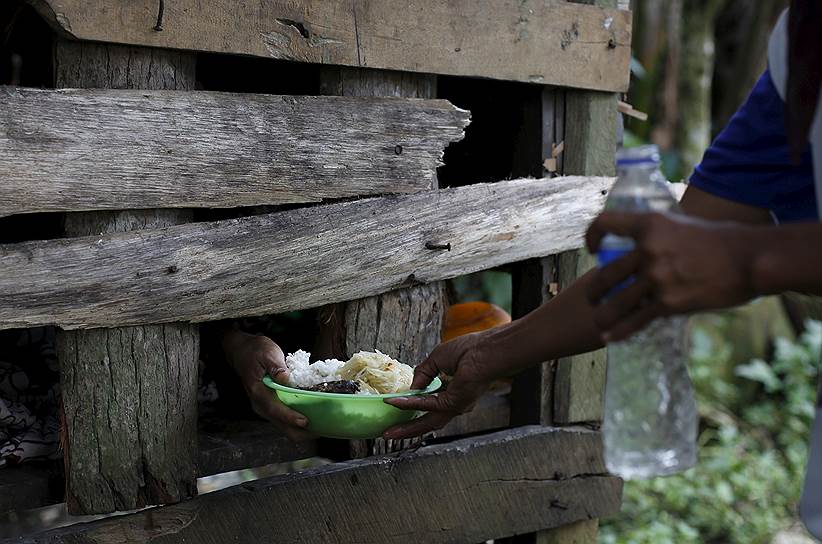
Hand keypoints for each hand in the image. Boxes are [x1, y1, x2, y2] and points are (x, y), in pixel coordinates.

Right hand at [222, 330, 312, 440]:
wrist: (242, 352)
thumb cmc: (255, 351)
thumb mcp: (267, 353)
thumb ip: (277, 366)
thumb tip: (286, 378)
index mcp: (258, 392)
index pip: (274, 409)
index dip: (290, 417)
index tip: (305, 421)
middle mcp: (260, 405)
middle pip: (281, 426)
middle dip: (301, 431)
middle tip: (322, 428)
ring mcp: (265, 408)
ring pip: (285, 427)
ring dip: (302, 430)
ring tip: (322, 425)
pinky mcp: (271, 407)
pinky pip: (286, 421)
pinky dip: (299, 424)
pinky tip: (314, 418)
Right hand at [382, 332, 496, 439]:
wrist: (485, 350)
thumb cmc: (470, 350)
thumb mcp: (438, 359)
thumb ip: (423, 372)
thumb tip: (411, 387)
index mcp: (454, 393)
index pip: (432, 406)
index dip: (414, 408)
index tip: (396, 408)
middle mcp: (455, 403)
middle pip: (428, 421)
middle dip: (408, 429)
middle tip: (390, 434)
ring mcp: (455, 406)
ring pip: (427, 421)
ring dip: (407, 427)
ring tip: (389, 433)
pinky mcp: (453, 403)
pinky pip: (427, 405)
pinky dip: (409, 404)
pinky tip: (395, 402)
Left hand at [585, 212, 756, 341]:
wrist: (751, 259)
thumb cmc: (723, 240)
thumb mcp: (683, 225)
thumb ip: (659, 235)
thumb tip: (644, 244)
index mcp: (650, 224)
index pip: (605, 223)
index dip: (592, 235)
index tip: (592, 249)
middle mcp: (648, 250)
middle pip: (605, 272)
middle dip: (594, 289)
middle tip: (592, 296)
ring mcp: (657, 277)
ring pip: (615, 302)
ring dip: (603, 313)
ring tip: (599, 319)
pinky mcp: (669, 303)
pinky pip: (636, 320)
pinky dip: (620, 331)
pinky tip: (609, 338)